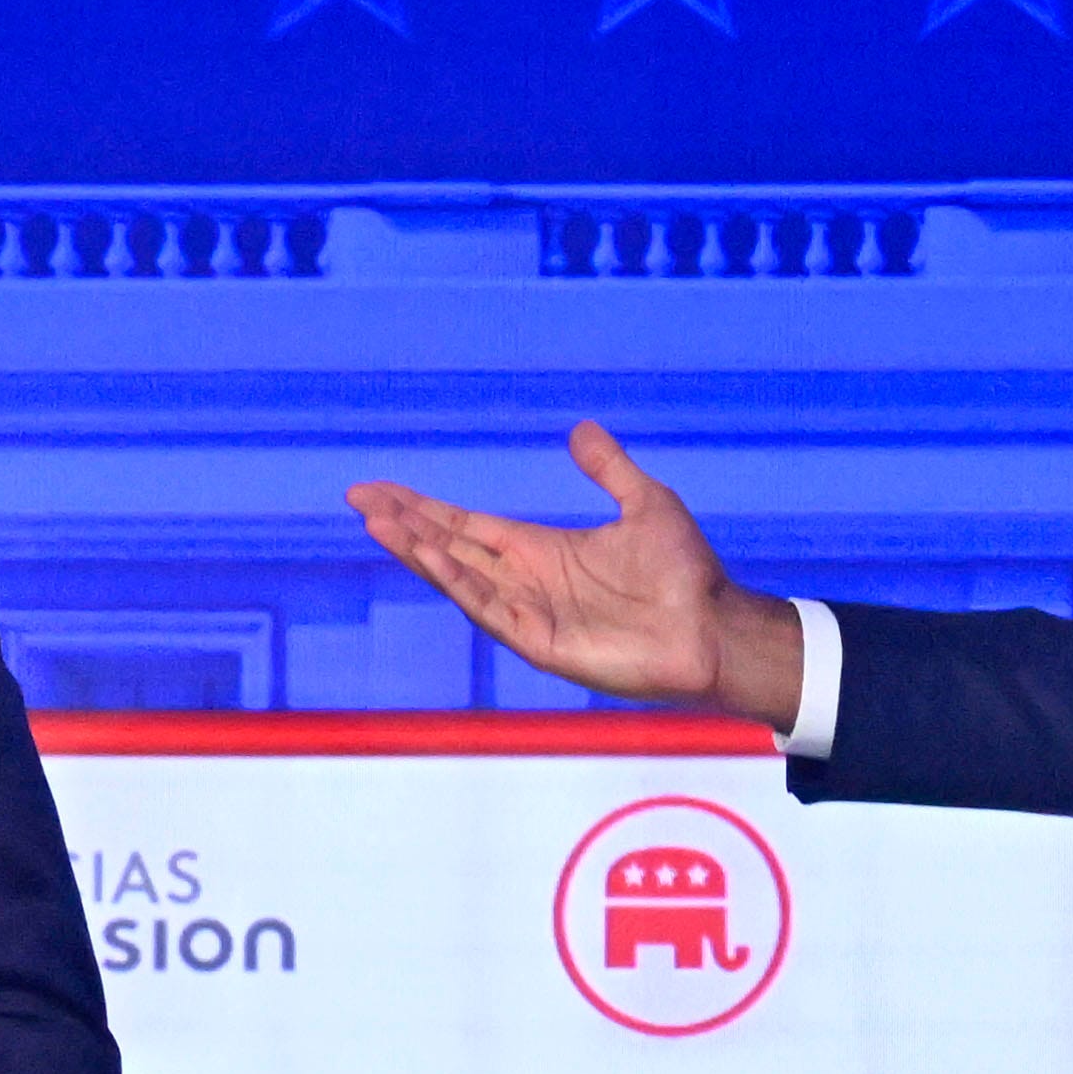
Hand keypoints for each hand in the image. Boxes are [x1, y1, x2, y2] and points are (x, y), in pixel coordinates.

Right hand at [347, 424, 805, 723]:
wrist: (714, 627)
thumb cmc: (686, 575)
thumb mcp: (645, 502)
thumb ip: (608, 469)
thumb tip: (580, 430)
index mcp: (541, 551)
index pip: (466, 526)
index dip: (423, 509)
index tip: (380, 490)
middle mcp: (525, 582)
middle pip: (449, 547)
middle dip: (404, 524)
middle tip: (359, 498)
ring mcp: (528, 615)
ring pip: (458, 577)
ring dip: (417, 551)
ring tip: (378, 523)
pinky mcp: (541, 643)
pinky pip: (490, 609)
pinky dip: (459, 582)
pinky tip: (430, 557)